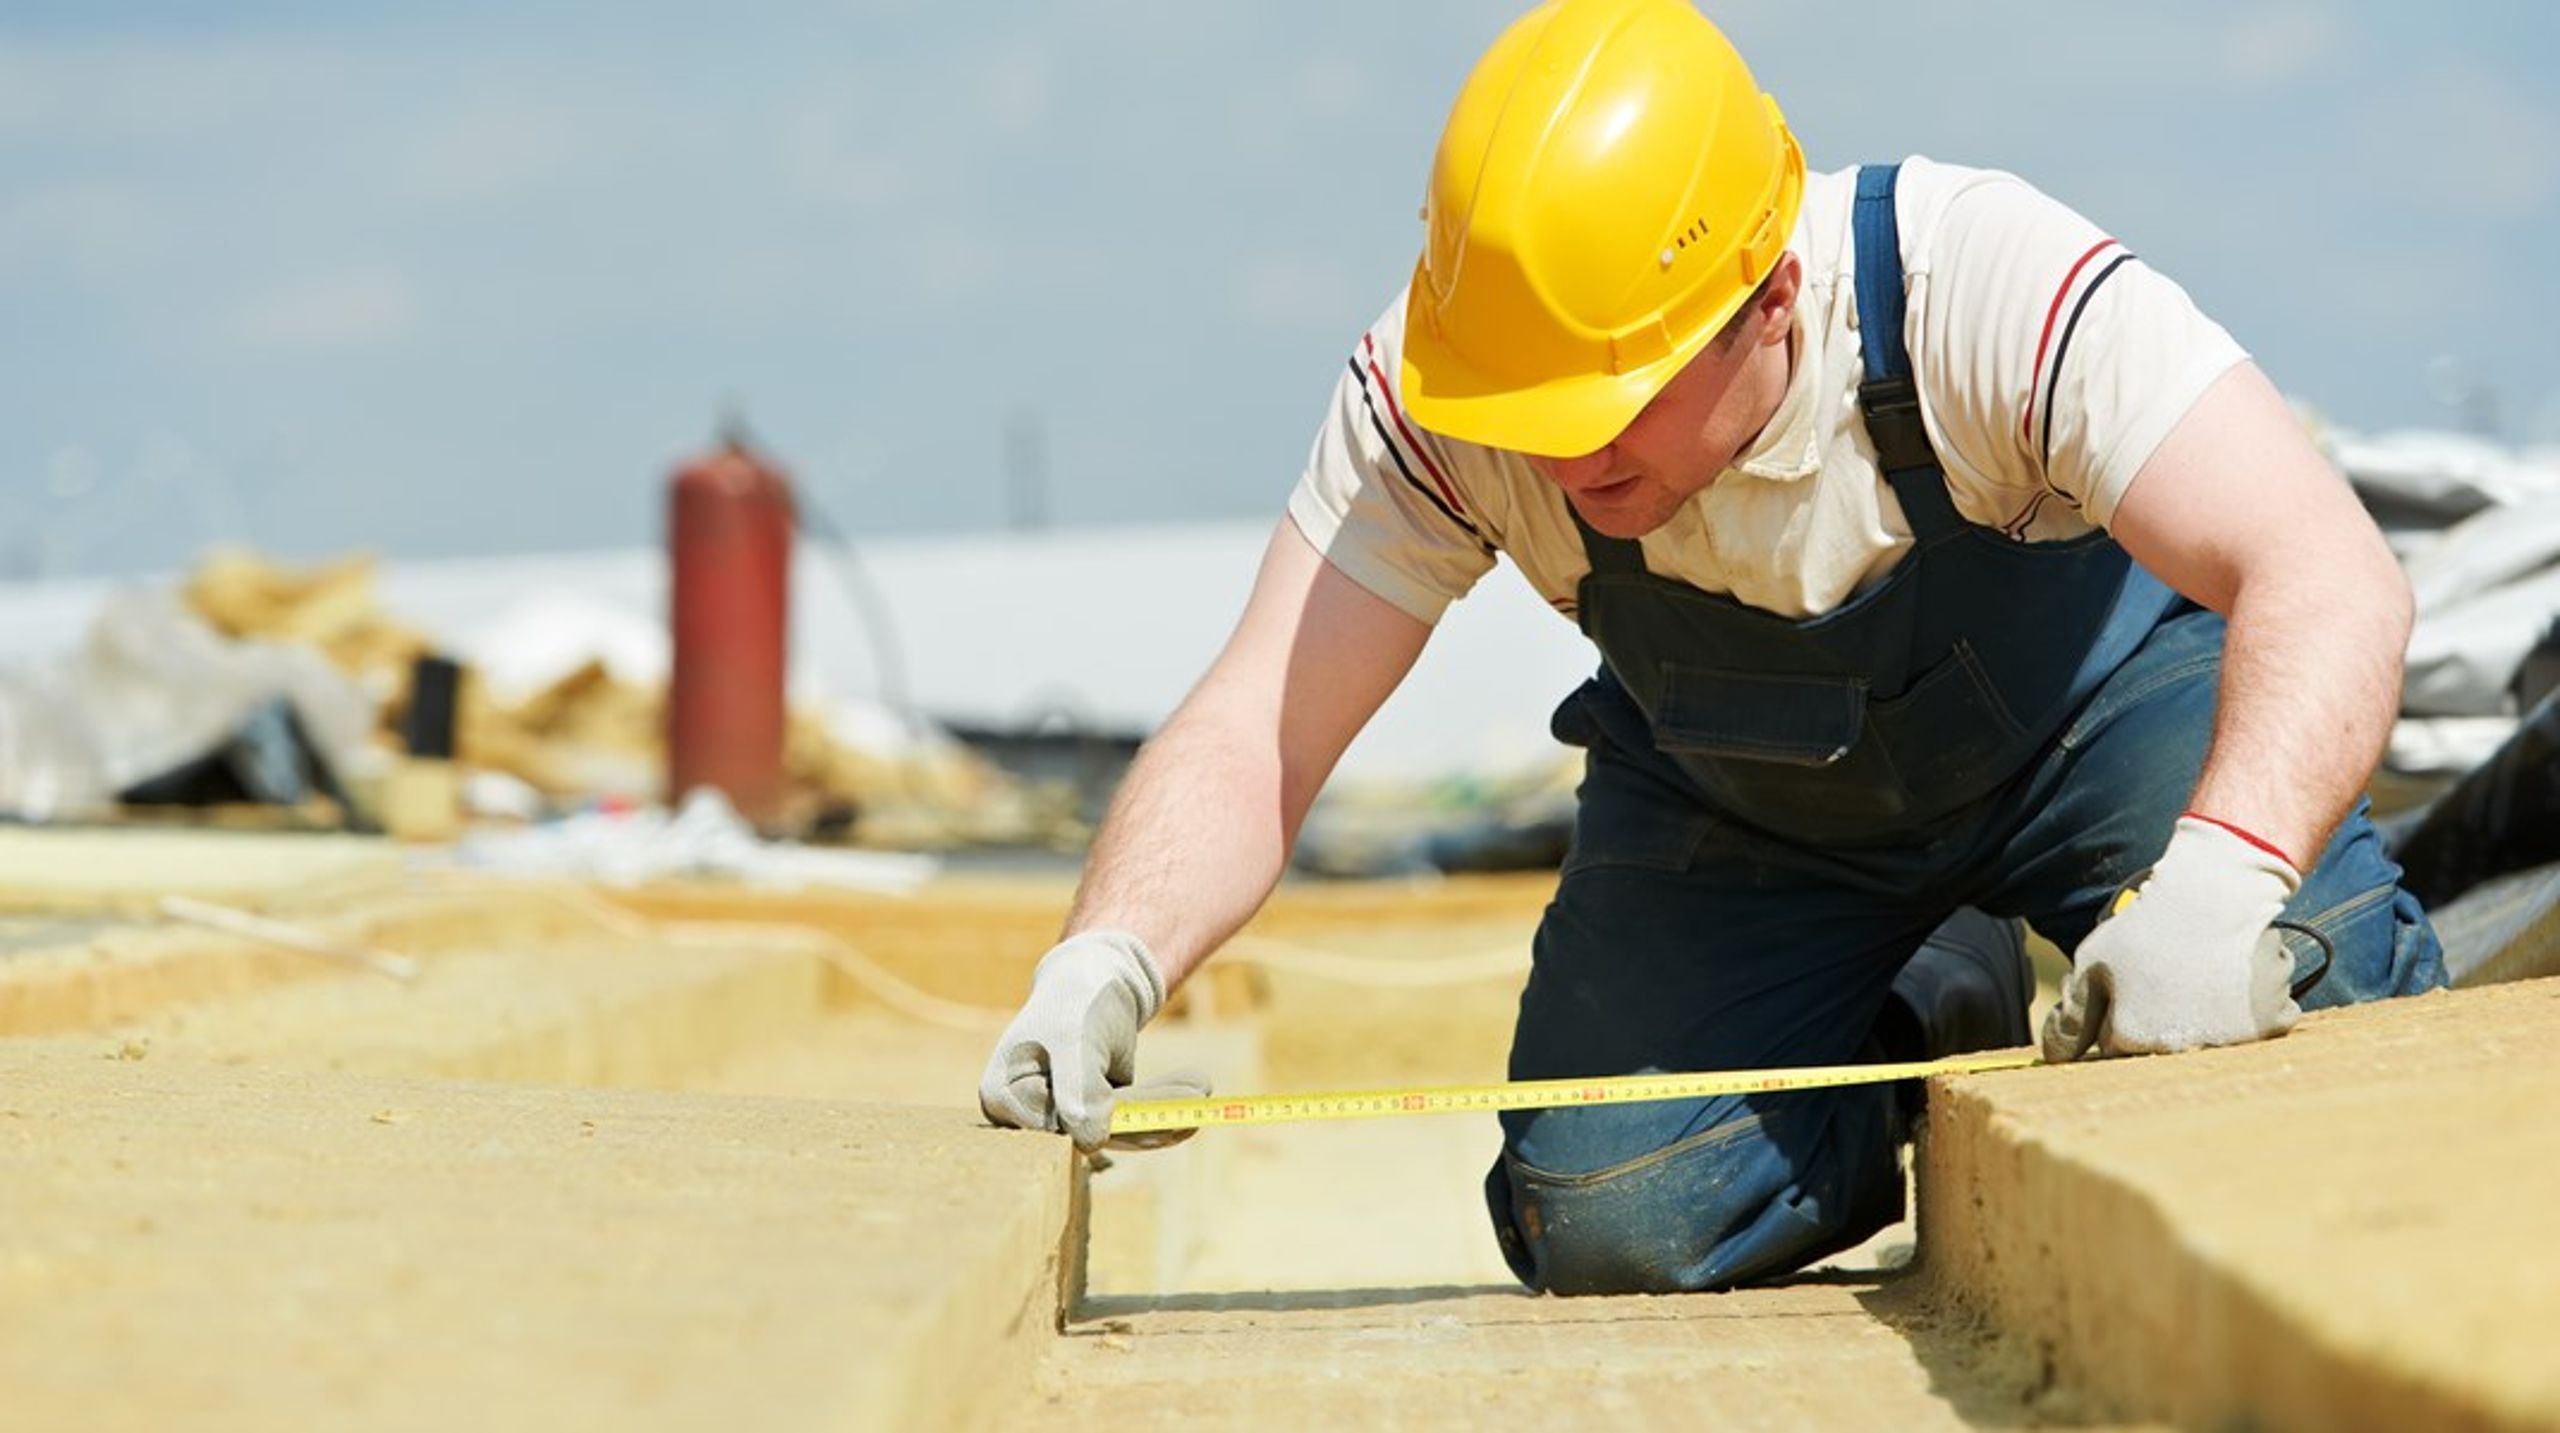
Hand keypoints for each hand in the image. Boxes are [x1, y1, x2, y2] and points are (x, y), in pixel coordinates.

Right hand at [978, 929, 1210, 1150]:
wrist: (1094, 971)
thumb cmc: (1075, 996)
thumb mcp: (1073, 1036)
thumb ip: (1077, 1088)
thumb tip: (1089, 1141)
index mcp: (1003, 1095)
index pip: (1055, 1124)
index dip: (1101, 1117)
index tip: (1153, 1114)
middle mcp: (1028, 1113)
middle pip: (1092, 1129)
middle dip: (1149, 1118)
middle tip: (1197, 1105)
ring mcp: (1062, 1114)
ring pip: (1118, 1128)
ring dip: (1165, 1112)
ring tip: (1203, 1090)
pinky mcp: (1093, 1111)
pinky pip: (1131, 1118)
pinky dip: (1164, 1104)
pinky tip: (1197, 1092)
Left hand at [2041, 816, 2302, 1061]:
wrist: (2216, 891)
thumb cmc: (2148, 924)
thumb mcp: (2092, 963)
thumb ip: (2071, 1017)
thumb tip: (2055, 1058)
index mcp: (2133, 1038)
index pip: (2114, 1047)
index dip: (2116, 1015)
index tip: (2129, 986)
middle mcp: (2181, 1049)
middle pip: (2161, 1048)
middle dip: (2157, 1019)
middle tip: (2166, 975)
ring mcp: (2230, 1040)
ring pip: (2212, 1037)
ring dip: (2207, 1015)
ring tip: (2202, 969)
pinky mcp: (2272, 1023)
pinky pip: (2257, 1025)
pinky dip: (2250, 1006)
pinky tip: (2236, 974)